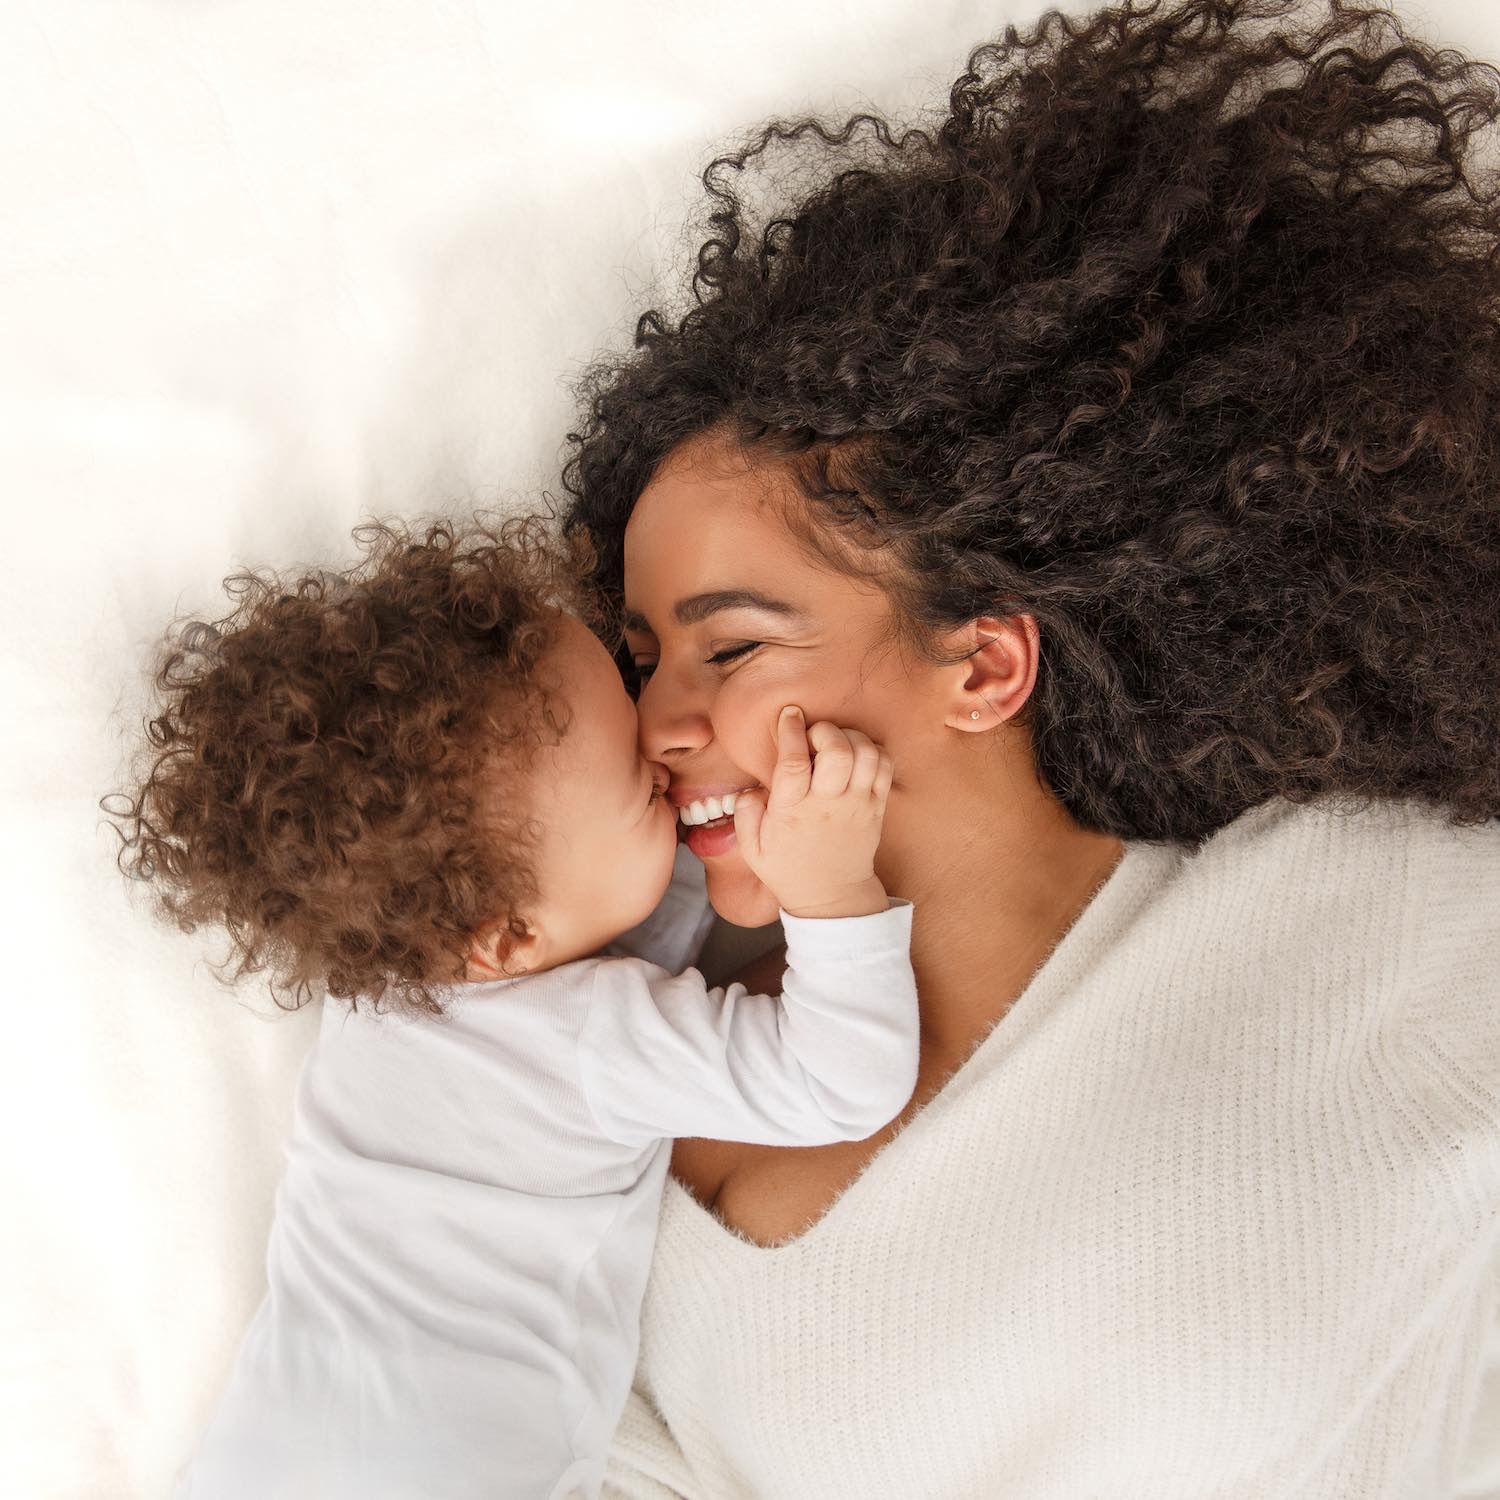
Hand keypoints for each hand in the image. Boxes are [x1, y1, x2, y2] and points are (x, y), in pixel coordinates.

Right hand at [732, 706, 892, 918]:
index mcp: (792, 812)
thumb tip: (753, 788)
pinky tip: (856, 755)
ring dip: (850, 737)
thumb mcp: (752, 848)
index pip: (793, 763)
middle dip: (824, 730)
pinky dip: (873, 750)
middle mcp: (827, 805)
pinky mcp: (877, 806)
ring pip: (865, 754)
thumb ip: (745, 813)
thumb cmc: (789, 868)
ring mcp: (857, 805)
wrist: (833, 896)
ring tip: (835, 743)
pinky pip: (884, 765)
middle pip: (837, 751)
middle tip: (814, 736)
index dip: (791, 730)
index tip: (789, 714)